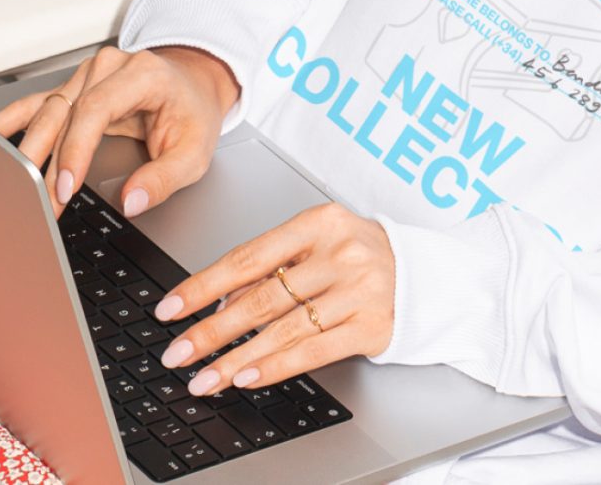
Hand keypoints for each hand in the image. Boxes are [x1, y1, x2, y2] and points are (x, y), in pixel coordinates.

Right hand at [0, 45, 238, 217]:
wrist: (195, 82)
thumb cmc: (194, 111)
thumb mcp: (196, 150)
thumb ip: (165, 178)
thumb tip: (131, 202)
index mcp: (141, 74)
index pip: (95, 110)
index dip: (76, 150)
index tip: (66, 186)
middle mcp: (108, 68)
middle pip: (64, 113)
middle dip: (47, 162)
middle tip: (41, 202)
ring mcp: (87, 76)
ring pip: (47, 111)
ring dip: (29, 151)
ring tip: (14, 185)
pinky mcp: (74, 89)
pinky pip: (37, 103)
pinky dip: (12, 120)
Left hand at [150, 203, 395, 394]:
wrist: (429, 276)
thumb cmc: (365, 256)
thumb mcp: (319, 244)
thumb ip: (273, 268)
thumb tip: (219, 305)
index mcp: (319, 223)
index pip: (247, 257)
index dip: (203, 285)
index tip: (171, 308)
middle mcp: (339, 254)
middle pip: (261, 297)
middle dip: (211, 331)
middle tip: (178, 352)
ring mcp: (358, 290)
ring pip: (282, 329)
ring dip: (236, 358)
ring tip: (205, 378)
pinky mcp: (372, 325)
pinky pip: (313, 351)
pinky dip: (276, 367)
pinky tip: (248, 377)